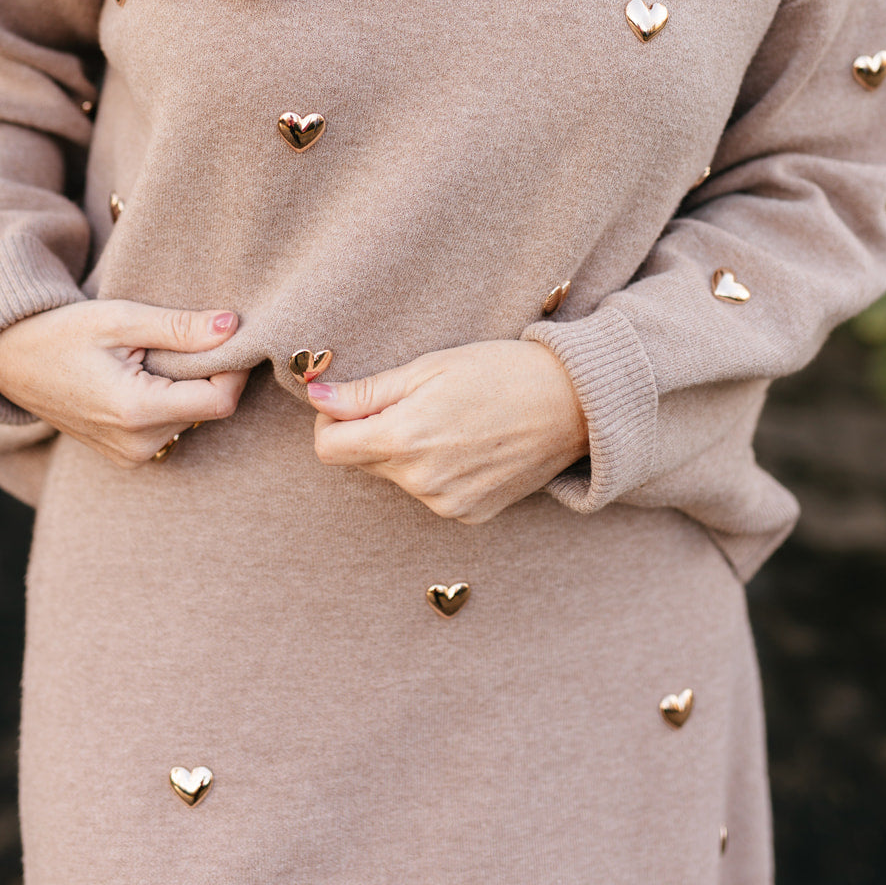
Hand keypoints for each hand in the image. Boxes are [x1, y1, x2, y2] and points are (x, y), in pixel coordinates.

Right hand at [0, 301, 248, 467]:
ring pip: (193, 418)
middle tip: (188, 336)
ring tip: (156, 355)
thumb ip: (178, 327)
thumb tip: (232, 326)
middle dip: (211, 372)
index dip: (235, 367)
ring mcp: (130, 455)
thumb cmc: (62, 332)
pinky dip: (173, 398)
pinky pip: (172, 426)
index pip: (220, 401)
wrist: (10, 361)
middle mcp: (137, 444)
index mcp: (135, 411)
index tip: (230, 335)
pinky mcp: (126, 455)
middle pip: (209, 409)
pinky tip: (147, 374)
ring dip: (190, 385)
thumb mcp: (120, 319)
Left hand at [307, 339, 588, 523]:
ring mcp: (446, 505)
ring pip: (397, 478)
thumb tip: (314, 396)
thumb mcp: (427, 368)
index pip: (328, 448)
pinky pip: (430, 494)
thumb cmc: (499, 372)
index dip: (332, 422)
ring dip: (407, 453)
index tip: (353, 402)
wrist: (571, 404)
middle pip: (362, 462)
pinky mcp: (469, 517)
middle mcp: (420, 481)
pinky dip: (437, 472)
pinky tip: (469, 445)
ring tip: (452, 421)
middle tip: (416, 401)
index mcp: (403, 439)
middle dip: (373, 433)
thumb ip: (366, 391)